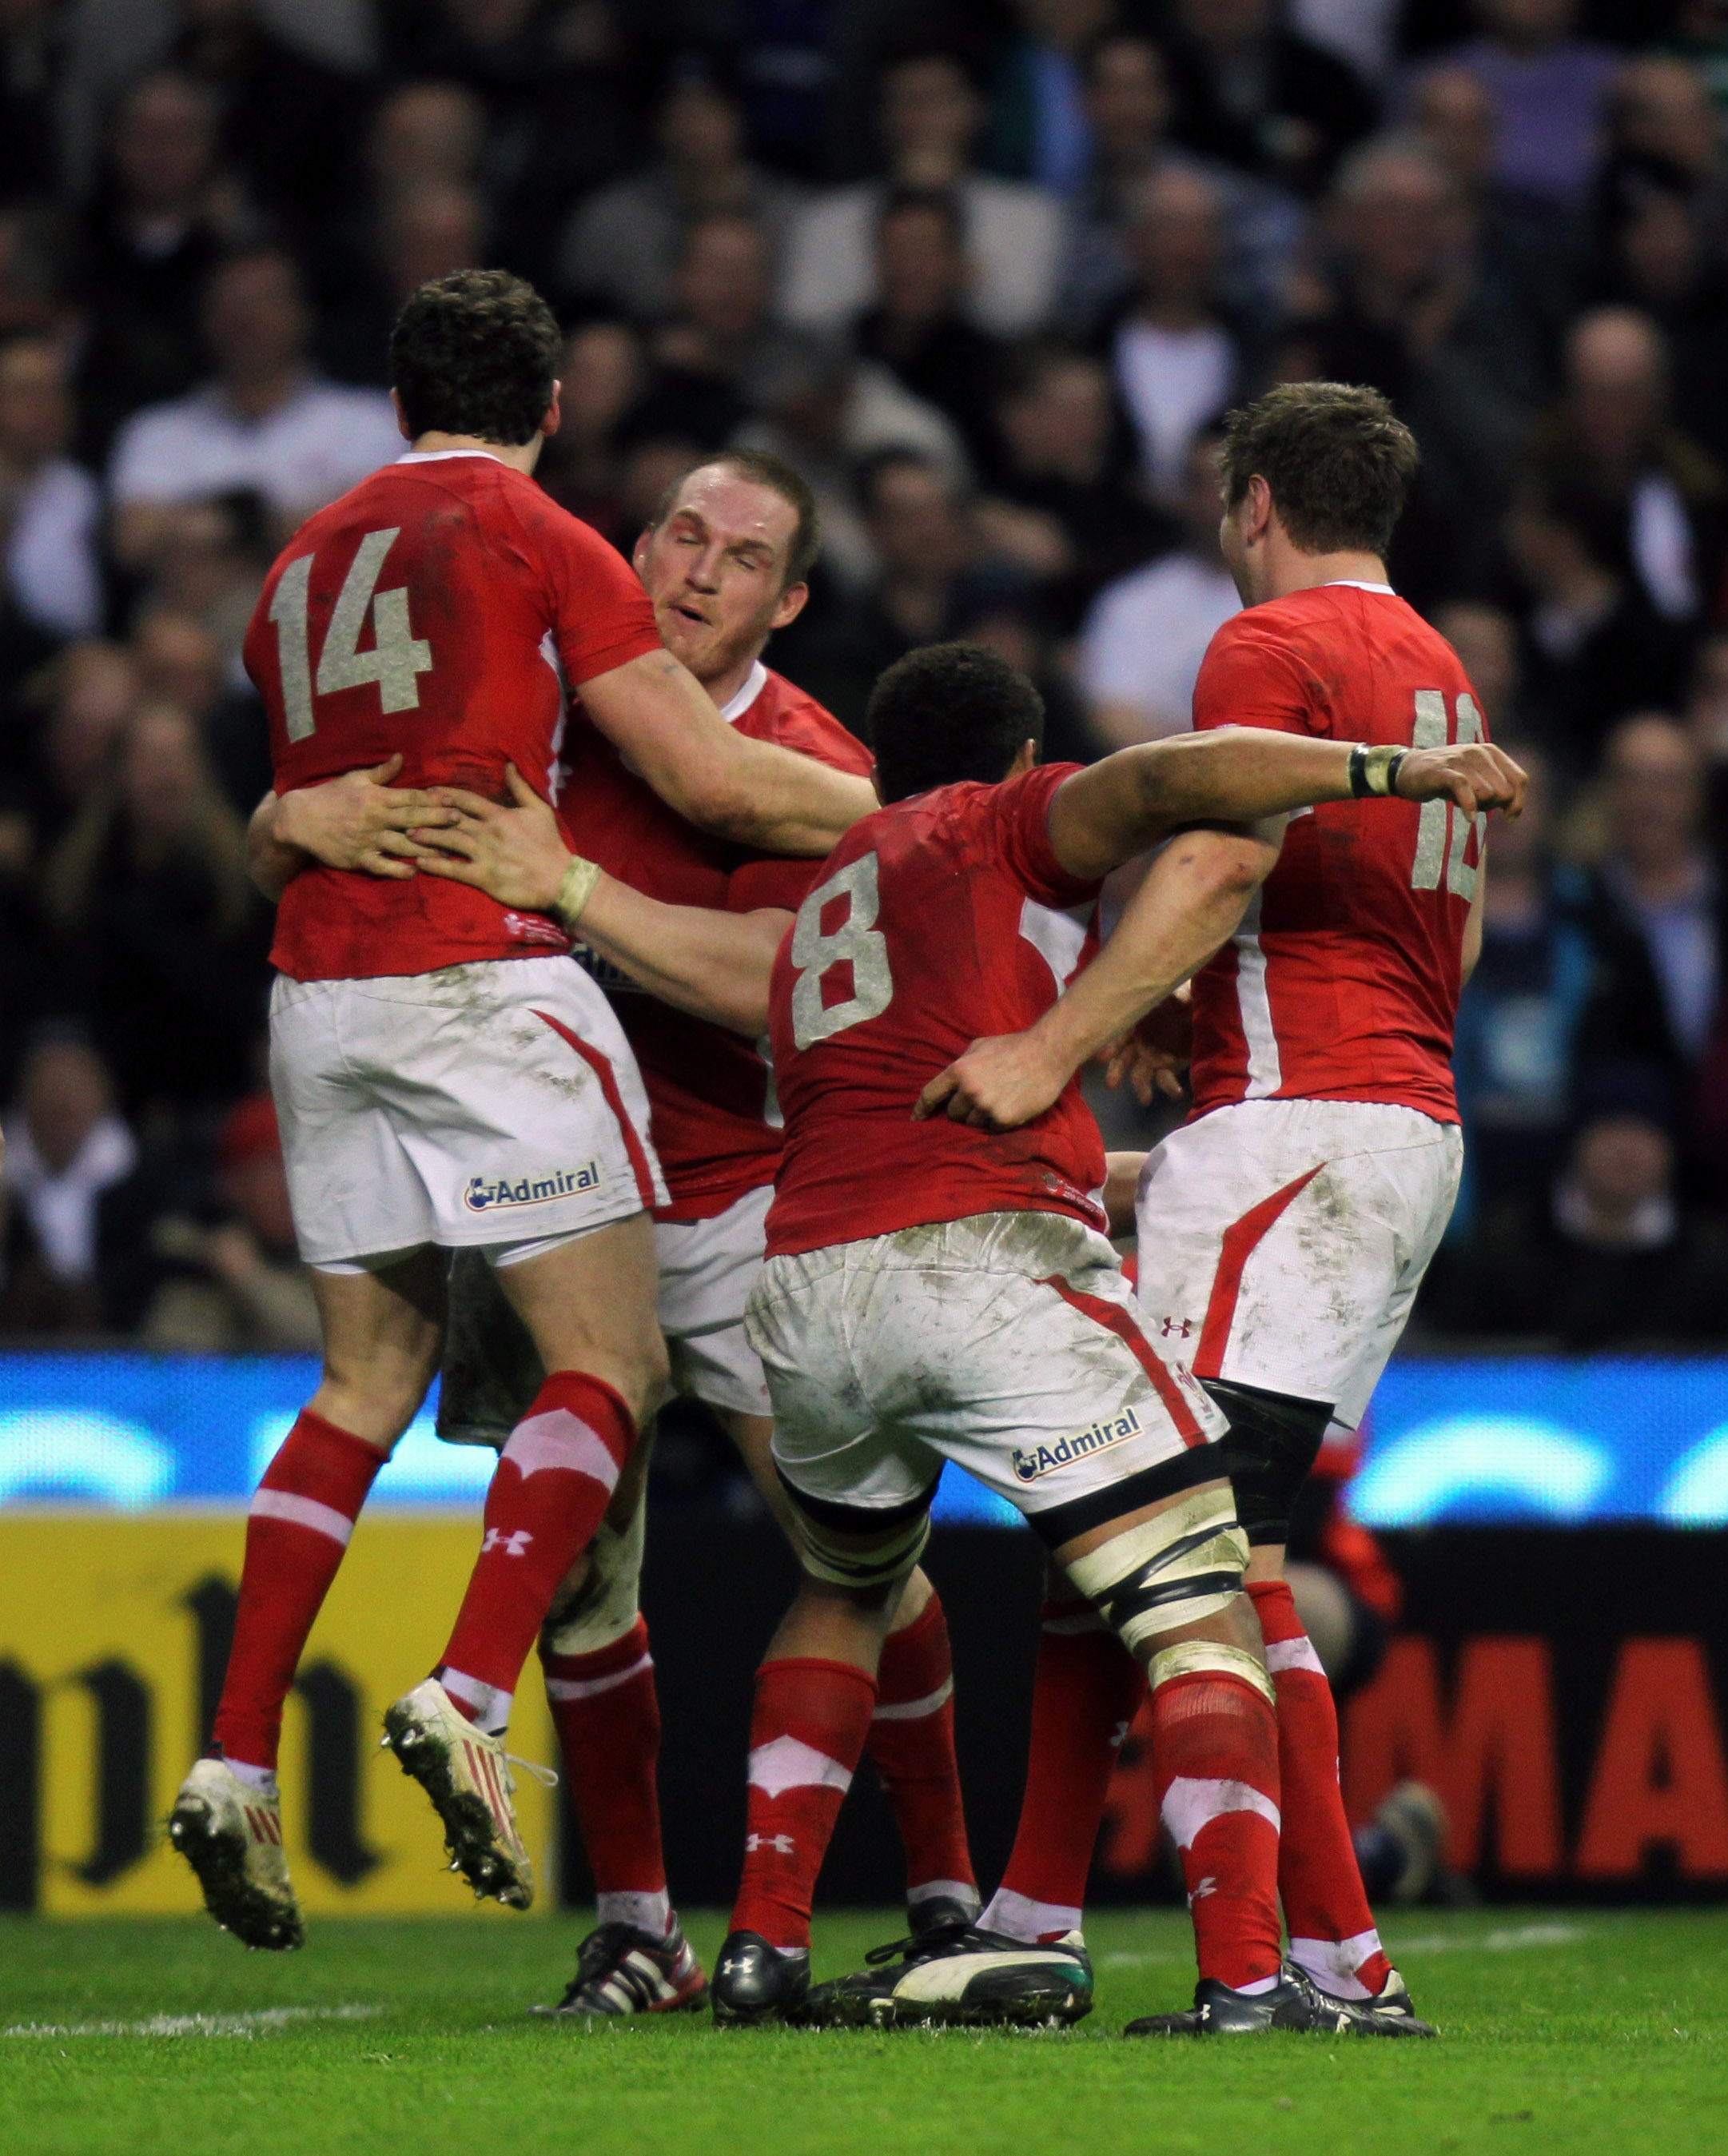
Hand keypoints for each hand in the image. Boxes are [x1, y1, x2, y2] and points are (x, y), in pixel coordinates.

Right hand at [275, 757, 459, 879]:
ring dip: (425, 848)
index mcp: (376, 797)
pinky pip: (381, 866)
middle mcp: (375, 818)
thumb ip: (381, 772)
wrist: (299, 819)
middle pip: (412, 819)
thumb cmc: (330, 797)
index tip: (454, 800)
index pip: (410, 797)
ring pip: (402, 844)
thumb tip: (401, 756)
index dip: (433, 799)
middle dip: (437, 820)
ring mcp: (367, 839)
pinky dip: (398, 870)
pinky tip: (415, 872)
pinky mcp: (358, 858)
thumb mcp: (354, 779)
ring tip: (448, 852)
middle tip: (459, 821)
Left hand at [415, 763, 573, 910]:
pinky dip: (437, 865)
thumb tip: (509, 765)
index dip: (446, 795)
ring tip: (408, 834)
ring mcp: (485, 855)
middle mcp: (488, 832)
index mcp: (500, 815)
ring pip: (450, 841)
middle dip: (429, 814)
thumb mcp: (539, 810)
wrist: (559, 880)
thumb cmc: (550, 845)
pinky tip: (421, 863)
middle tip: (407, 811)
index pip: (467, 800)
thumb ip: (521, 788)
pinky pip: (455, 869)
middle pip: (452, 819)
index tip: (428, 792)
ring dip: (427, 837)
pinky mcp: (484, 877)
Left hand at [913, 1030, 1070, 1129]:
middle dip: (962, 1109)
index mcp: (960, 1070)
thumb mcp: (979, 1046)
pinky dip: (998, 1121)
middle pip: (953, 1113)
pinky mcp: (1004, 1119)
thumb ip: (962, 1064)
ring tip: (999, 1100)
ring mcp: (987, 1106)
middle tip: (980, 1098)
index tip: (915, 1120)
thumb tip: (950, 1082)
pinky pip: (992, 1128)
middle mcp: (970, 1090)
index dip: (920, 1109)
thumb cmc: (1013, 1046)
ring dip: (981, 1116)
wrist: (1047, 1054)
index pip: (930, 1094)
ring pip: (972, 1123)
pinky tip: (1011, 1105)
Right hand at [1101, 991, 1191, 1105]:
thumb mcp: (1173, 990)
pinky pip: (1165, 1079)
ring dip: (1141, 1087)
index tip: (1102, 1056)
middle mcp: (1137, 1041)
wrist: (1197, 1005)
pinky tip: (1177, 1093)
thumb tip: (1159, 993)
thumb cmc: (1181, 994)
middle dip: (1116, 1071)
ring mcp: (1151, 1056)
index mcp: (1133, 1021)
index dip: (1110, 1045)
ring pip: (1140, 1074)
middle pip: (1122, 1059)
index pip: (1118, 1034)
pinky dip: (1169, 1087)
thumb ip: (1165, 995)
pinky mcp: (1167, 1066)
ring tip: (1145, 1100)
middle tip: (1111, 1084)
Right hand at [1395, 741, 1526, 819]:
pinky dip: (1469, 807)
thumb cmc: (1446, 779)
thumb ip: (1497, 790)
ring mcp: (1461, 759)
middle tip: (1475, 806)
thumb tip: (1514, 811)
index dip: (1519, 802)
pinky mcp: (1443, 771)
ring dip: (1477, 806)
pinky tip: (1468, 818)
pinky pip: (1465, 790)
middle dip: (1493, 806)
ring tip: (1462, 803)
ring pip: (1487, 793)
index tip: (1509, 818)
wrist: (1408, 771)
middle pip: (1504, 791)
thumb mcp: (1475, 780)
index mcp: (1491, 752)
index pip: (1520, 780)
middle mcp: (1479, 752)